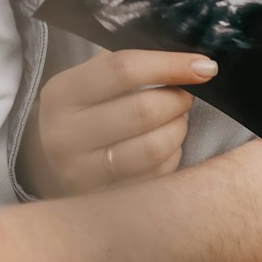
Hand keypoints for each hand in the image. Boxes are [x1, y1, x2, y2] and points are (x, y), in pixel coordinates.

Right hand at [25, 49, 217, 196]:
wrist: (56, 160)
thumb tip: (189, 59)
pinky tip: (166, 146)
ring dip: (178, 129)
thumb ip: (130, 63)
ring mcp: (80, 175)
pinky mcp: (102, 202)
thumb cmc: (88, 108)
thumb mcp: (92, 78)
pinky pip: (156, 177)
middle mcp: (63, 136)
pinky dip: (171, 157)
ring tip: (177, 119)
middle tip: (187, 94)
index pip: (123, 69)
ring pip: (153, 148)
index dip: (170, 64)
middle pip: (142, 110)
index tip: (204, 65)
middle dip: (178, 99)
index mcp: (61, 93)